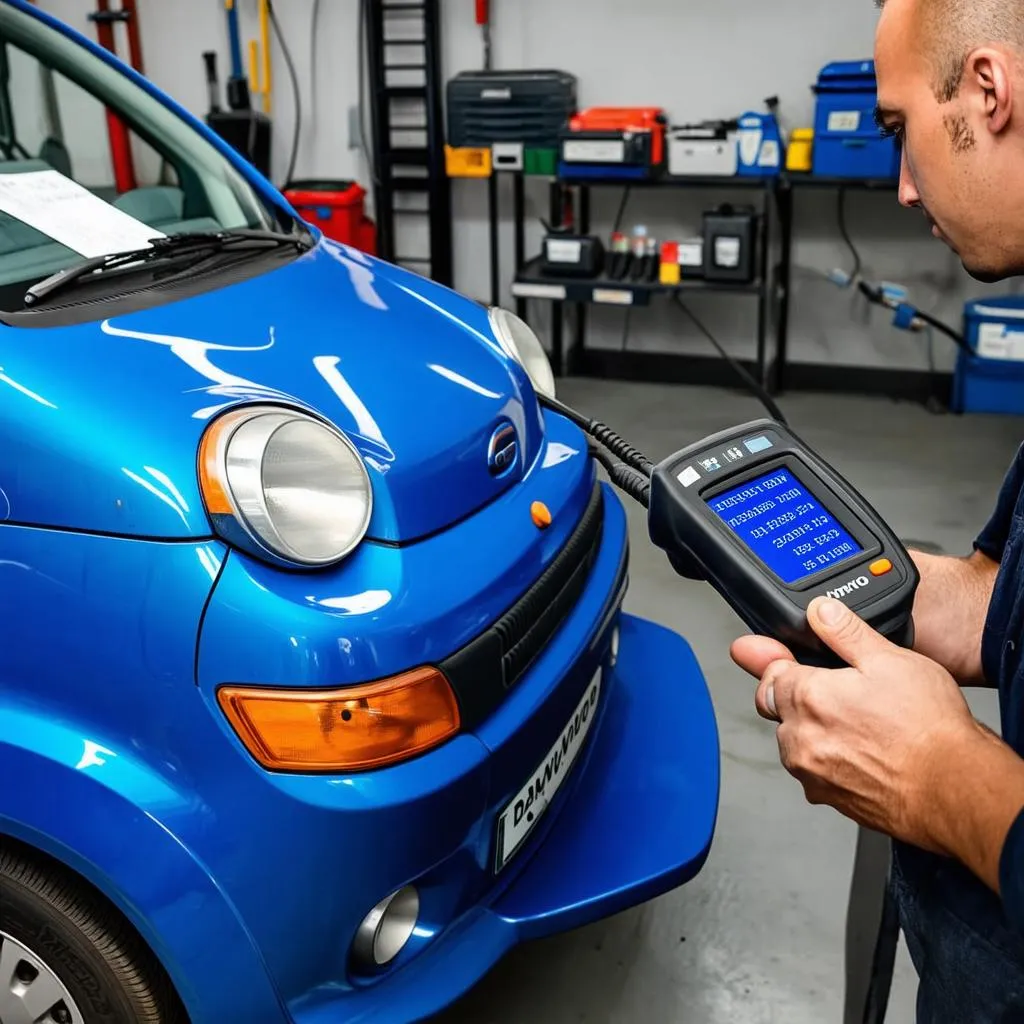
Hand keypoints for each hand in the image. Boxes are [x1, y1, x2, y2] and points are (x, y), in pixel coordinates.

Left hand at [731, 596, 979, 853]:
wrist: (955, 790)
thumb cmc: (929, 730)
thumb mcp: (890, 659)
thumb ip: (844, 631)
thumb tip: (819, 611)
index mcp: (806, 697)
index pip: (770, 673)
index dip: (784, 662)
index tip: (796, 661)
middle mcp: (799, 738)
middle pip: (778, 708)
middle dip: (800, 697)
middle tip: (843, 694)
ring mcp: (811, 773)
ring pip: (796, 741)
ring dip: (815, 731)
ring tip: (862, 725)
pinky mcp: (827, 799)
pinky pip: (815, 771)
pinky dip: (831, 760)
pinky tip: (866, 752)